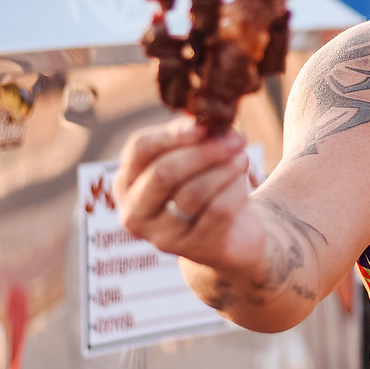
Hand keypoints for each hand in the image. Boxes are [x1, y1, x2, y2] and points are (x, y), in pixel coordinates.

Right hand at [113, 119, 262, 270]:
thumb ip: (192, 137)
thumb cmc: (206, 186)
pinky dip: (235, 190)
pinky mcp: (195, 249)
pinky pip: (219, 211)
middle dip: (203, 151)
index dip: (172, 134)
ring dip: (224, 168)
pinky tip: (243, 181)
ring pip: (193, 193)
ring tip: (243, 157)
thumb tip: (203, 119)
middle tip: (234, 138)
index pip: (140, 149)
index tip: (203, 124)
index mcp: (126, 182)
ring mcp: (162, 237)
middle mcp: (134, 214)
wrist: (231, 235)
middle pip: (164, 172)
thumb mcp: (192, 159)